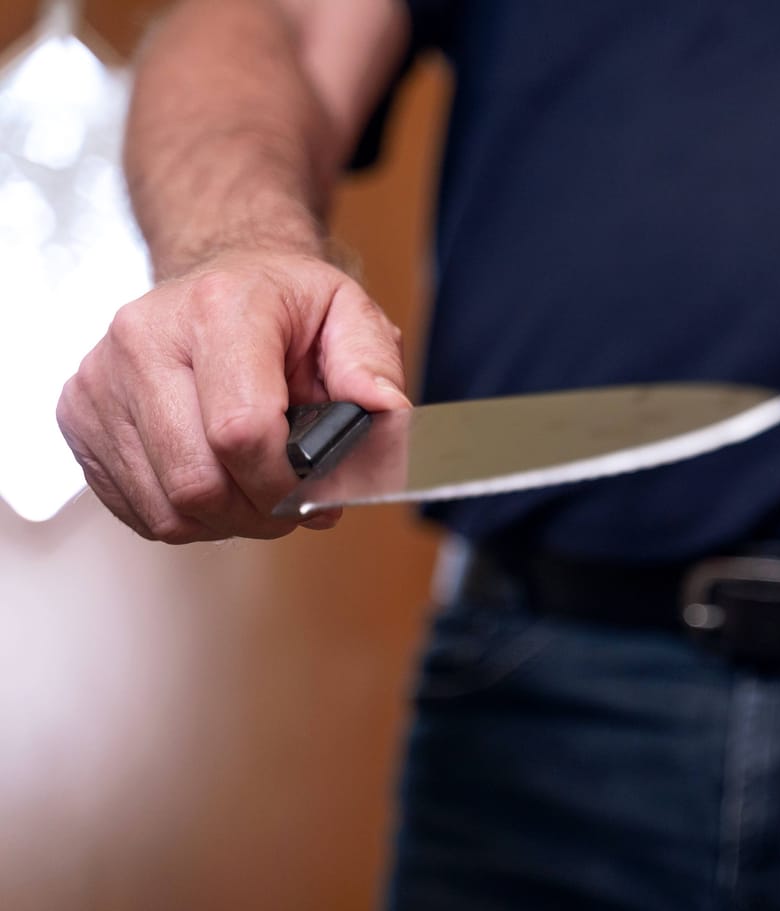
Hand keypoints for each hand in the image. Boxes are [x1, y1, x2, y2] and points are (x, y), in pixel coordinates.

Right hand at [56, 252, 410, 541]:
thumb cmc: (282, 301)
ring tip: (257, 488)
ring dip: (225, 519)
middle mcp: (145, 339)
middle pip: (197, 481)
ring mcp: (101, 379)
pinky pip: (138, 507)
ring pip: (166, 507)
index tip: (313, 490)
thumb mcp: (349, 313)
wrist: (217, 276)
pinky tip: (217, 478)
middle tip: (292, 500)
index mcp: (218, 309)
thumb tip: (385, 415)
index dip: (284, 483)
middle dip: (259, 511)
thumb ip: (373, 366)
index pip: (240, 431)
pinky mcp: (78, 415)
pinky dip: (186, 513)